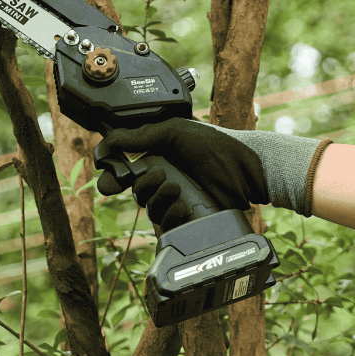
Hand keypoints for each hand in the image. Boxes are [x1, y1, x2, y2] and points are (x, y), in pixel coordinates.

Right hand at [95, 119, 269, 229]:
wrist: (247, 171)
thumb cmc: (217, 147)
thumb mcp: (176, 132)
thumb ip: (141, 135)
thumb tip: (107, 140)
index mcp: (157, 154)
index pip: (124, 167)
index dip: (112, 174)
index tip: (108, 178)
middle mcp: (163, 176)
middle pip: (133, 189)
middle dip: (140, 185)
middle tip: (157, 175)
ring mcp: (174, 197)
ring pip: (147, 207)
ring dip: (156, 198)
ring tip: (176, 188)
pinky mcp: (186, 217)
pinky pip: (165, 223)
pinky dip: (169, 216)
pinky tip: (182, 206)